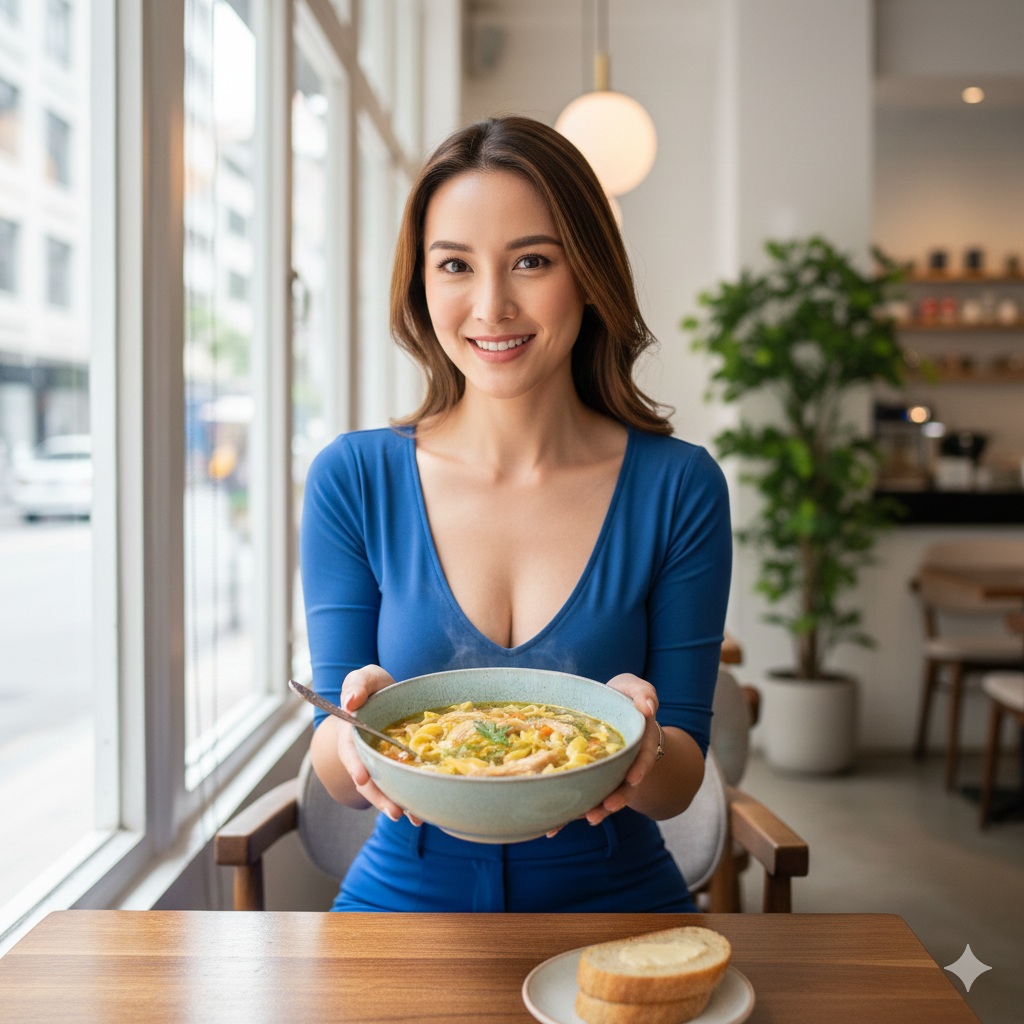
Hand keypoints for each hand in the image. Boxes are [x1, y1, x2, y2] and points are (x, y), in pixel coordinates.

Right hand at [335, 665, 422, 825]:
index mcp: (352, 733)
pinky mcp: (394, 766)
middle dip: (379, 796)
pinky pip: (399, 784)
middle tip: (394, 812)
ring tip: (413, 818)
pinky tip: (421, 814)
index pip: (350, 751)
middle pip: (368, 779)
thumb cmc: (371, 687)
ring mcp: (378, 763)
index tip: (362, 779)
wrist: (384, 696)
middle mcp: (363, 753)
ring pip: (384, 787)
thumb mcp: (364, 678)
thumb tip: (350, 702)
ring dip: (396, 803)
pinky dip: (409, 799)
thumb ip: (356, 685)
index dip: (355, 765)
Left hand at [546, 672, 660, 836]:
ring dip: (594, 810)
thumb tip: (648, 708)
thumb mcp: (633, 688)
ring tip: (582, 819)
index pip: (642, 758)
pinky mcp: (587, 780)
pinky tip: (552, 828)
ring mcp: (607, 775)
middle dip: (615, 800)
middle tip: (604, 809)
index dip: (640, 769)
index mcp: (638, 743)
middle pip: (624, 786)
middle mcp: (625, 764)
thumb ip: (644, 694)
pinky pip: (580, 797)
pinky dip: (568, 813)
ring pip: (602, 796)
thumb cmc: (620, 698)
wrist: (605, 710)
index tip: (633, 779)